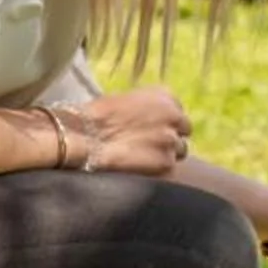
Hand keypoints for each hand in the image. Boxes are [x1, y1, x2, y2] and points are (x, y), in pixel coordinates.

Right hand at [74, 86, 191, 175]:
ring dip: (164, 155)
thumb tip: (154, 123)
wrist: (83, 136)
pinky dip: (157, 171)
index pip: (177, 112)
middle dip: (170, 138)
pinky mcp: (167, 163)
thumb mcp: (125, 102)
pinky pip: (169, 169)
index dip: (165, 123)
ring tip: (140, 158)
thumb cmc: (95, 118)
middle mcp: (174, 115)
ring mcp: (172, 140)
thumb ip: (147, 110)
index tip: (152, 130)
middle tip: (150, 146)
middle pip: (183, 130)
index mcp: (164, 96)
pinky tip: (138, 168)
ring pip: (179, 151)